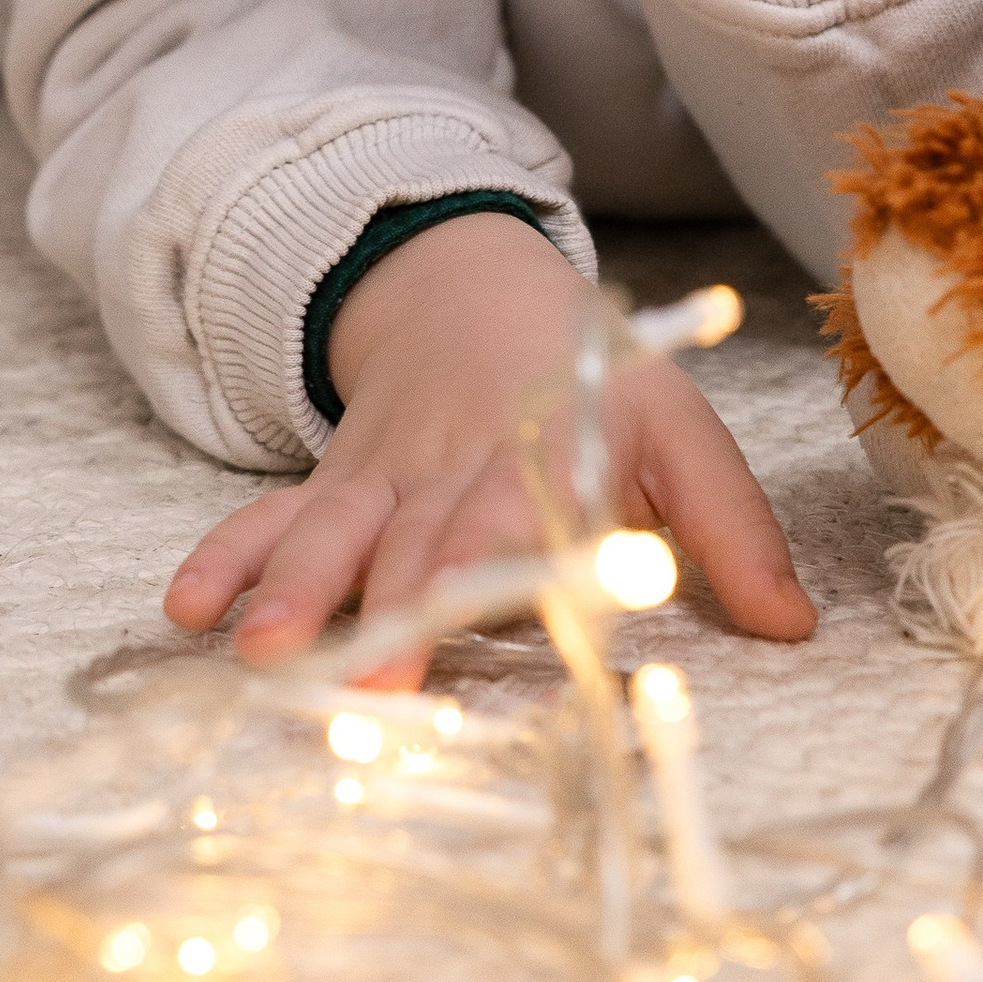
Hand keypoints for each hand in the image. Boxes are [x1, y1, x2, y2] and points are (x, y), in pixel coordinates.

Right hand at [161, 213, 815, 682]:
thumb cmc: (594, 386)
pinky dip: (226, 556)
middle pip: (414, 545)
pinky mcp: (333, 487)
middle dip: (387, 615)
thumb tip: (796, 629)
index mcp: (545, 462)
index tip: (468, 618)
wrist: (475, 289)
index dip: (493, 572)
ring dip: (293, 588)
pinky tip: (186, 607)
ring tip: (256, 648)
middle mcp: (453, 474)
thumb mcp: (679, 434)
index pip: (518, 522)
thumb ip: (732, 529)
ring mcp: (382, 480)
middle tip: (364, 691)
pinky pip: (270, 517)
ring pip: (333, 532)